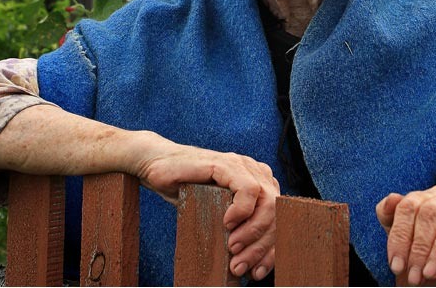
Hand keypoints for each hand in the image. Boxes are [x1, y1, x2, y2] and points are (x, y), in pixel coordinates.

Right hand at [130, 132, 279, 280]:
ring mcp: (243, 166)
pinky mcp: (226, 164)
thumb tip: (248, 265)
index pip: (279, 218)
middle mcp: (256, 172)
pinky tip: (228, 223)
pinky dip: (242, 211)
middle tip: (239, 264)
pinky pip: (248, 189)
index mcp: (260, 183)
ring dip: (253, 232)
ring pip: (268, 202)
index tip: (258, 273)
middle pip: (277, 213)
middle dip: (261, 246)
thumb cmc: (186, 191)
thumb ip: (235, 229)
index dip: (272, 250)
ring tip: (233, 248)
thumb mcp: (215, 215)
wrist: (156, 167)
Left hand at [376, 184, 435, 285]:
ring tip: (431, 273)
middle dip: (418, 247)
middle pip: (430, 210)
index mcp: (433, 197)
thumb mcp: (408, 247)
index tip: (396, 265)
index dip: (399, 236)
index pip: (409, 205)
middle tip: (414, 276)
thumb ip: (393, 221)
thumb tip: (390, 199)